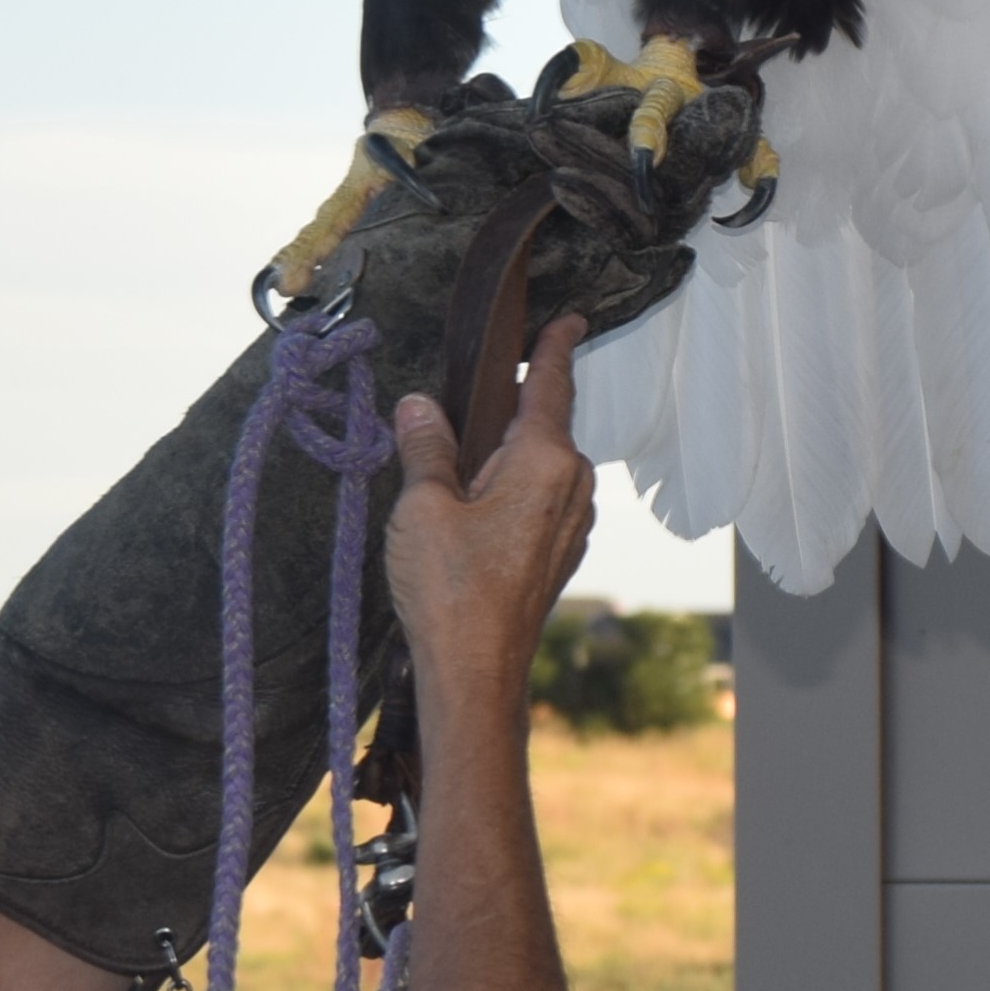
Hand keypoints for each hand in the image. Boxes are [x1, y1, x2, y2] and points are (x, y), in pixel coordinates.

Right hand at [386, 315, 598, 700]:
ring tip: (456, 456)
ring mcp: (571, 522)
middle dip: (509, 406)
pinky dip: (511, 484)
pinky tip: (472, 501)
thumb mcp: (423, 506)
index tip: (570, 318)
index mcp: (545, 461)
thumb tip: (418, 407)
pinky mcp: (558, 551)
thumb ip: (425, 447)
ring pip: (541, 463)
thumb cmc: (451, 591)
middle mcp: (571, 486)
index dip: (555, 345)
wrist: (476, 672)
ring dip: (507, 451)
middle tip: (463, 397)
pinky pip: (540, 496)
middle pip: (543, 423)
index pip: (552, 383)